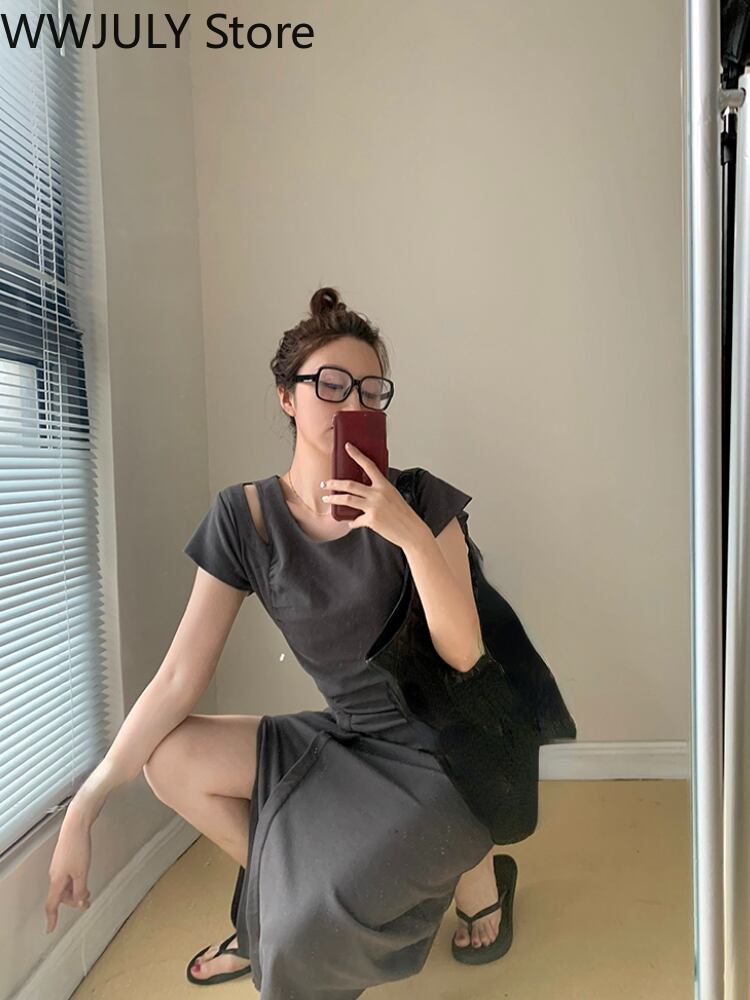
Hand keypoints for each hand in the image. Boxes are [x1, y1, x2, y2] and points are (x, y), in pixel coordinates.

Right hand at [45, 809, 92, 932]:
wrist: (76, 825)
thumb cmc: (78, 847)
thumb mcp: (82, 872)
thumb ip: (80, 889)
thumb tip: (79, 902)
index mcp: (57, 880)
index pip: (52, 904)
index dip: (52, 918)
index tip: (50, 929)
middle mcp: (55, 874)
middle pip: (61, 896)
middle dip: (72, 901)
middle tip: (87, 902)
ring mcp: (59, 866)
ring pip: (65, 885)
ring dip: (76, 890)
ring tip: (88, 890)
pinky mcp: (64, 858)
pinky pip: (67, 876)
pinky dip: (75, 881)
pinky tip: (84, 877)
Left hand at [322, 443, 425, 548]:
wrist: (412, 531)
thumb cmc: (403, 514)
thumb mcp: (393, 496)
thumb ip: (379, 491)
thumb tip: (363, 492)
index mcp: (385, 485)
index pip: (369, 465)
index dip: (357, 455)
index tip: (347, 447)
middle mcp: (378, 494)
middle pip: (350, 485)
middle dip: (334, 483)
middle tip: (325, 484)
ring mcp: (374, 507)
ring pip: (347, 499)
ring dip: (334, 499)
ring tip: (326, 499)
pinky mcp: (371, 520)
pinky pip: (355, 520)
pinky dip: (351, 522)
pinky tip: (350, 522)